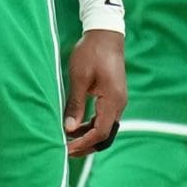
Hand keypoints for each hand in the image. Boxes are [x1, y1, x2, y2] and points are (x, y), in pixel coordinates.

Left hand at [64, 29, 126, 154]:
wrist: (105, 34)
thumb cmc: (91, 52)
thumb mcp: (79, 78)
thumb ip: (75, 104)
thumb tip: (69, 128)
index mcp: (113, 100)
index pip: (100, 132)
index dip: (83, 143)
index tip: (66, 148)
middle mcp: (119, 104)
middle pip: (106, 135)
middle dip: (87, 145)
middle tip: (67, 151)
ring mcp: (118, 100)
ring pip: (105, 128)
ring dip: (89, 136)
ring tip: (69, 141)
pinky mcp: (114, 97)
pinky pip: (105, 118)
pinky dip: (91, 126)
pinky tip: (77, 127)